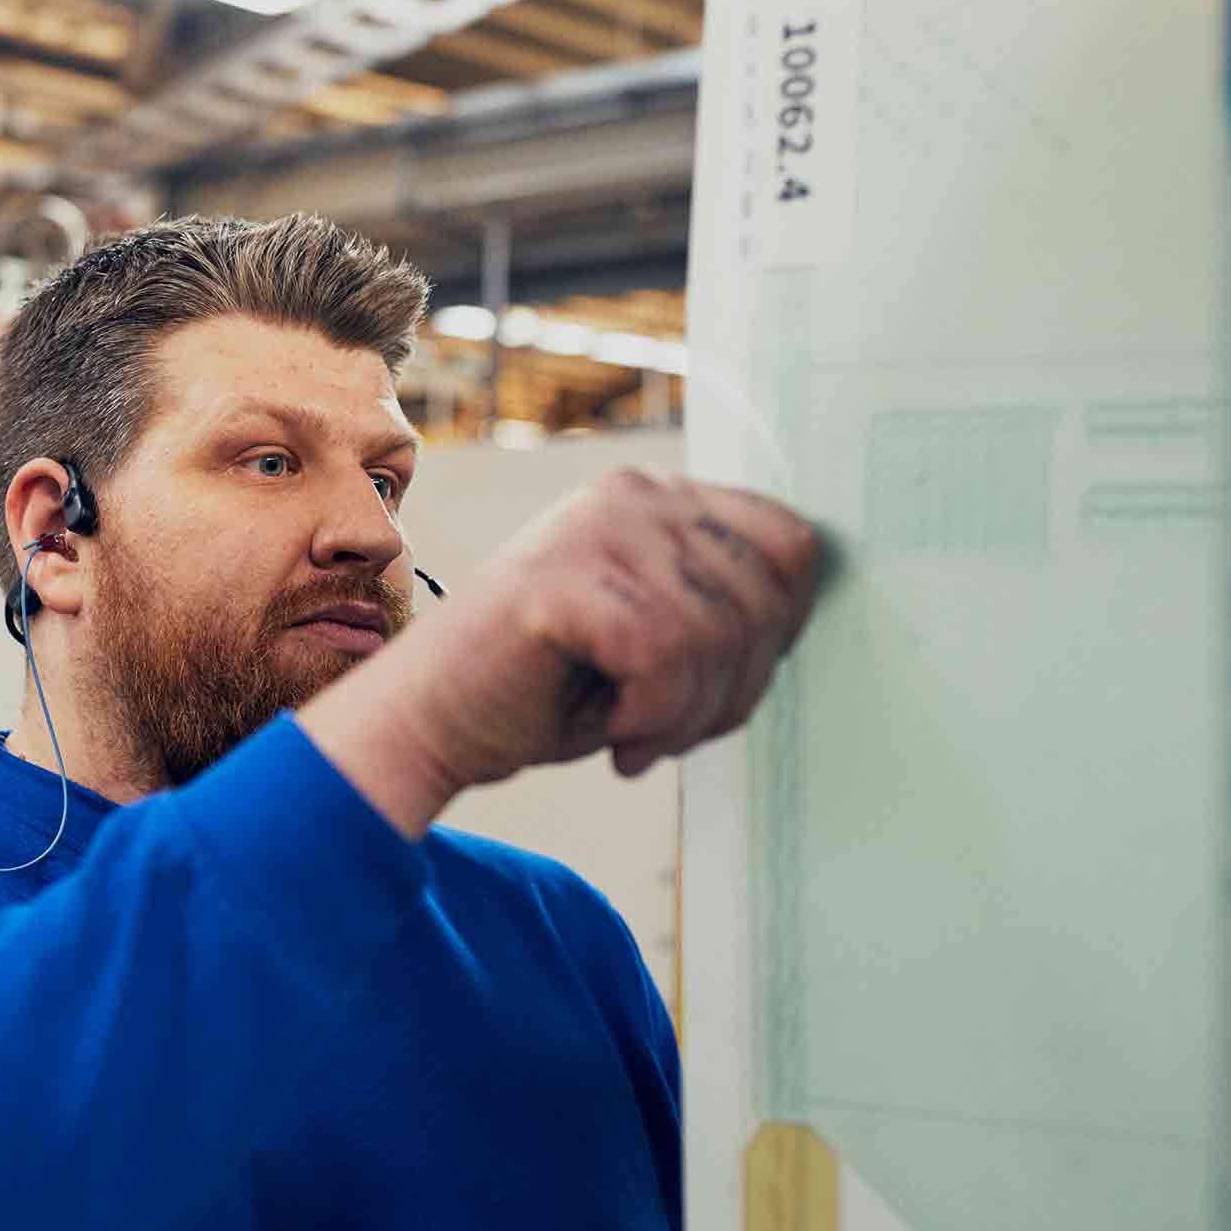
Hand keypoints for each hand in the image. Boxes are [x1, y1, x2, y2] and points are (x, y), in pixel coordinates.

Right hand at [299, 468, 821, 836]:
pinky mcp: (562, 580)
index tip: (720, 687)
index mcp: (662, 500)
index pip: (792, 545)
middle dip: (735, 690)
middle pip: (766, 598)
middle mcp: (635, 495)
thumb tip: (800, 618)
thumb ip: (724, 612)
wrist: (430, 721)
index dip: (778, 631)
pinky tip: (616, 736)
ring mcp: (595, 530)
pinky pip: (665, 655)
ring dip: (691, 714)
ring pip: (720, 632)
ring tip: (639, 735)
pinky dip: (654, 715)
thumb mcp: (659, 641)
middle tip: (669, 730)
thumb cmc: (547, 691)